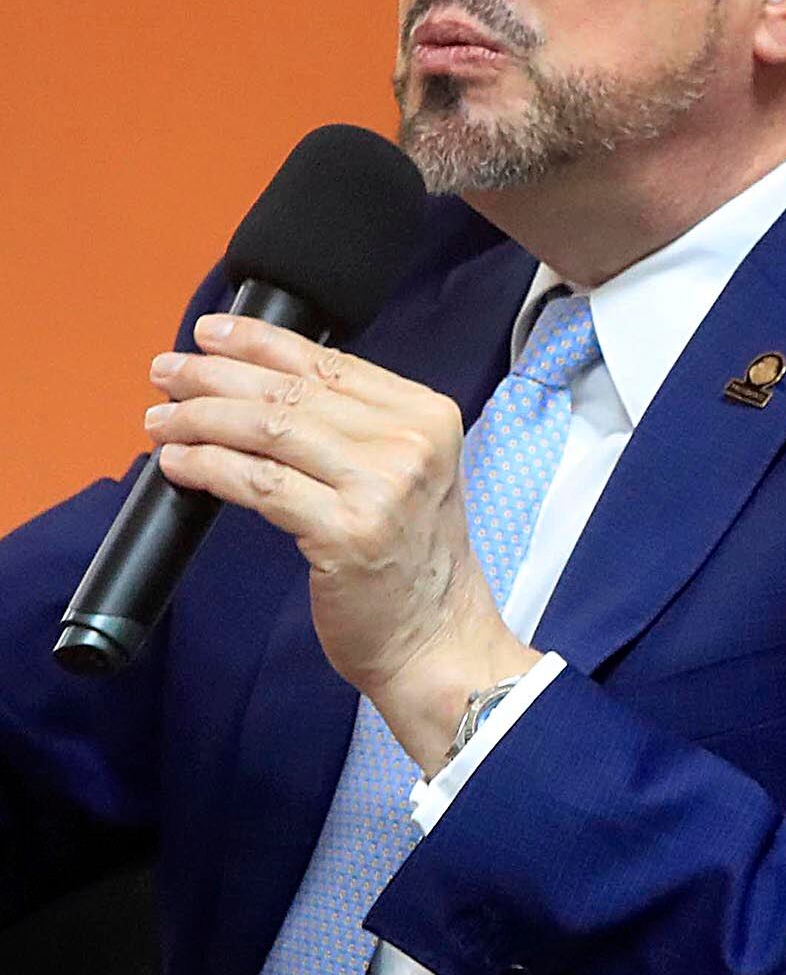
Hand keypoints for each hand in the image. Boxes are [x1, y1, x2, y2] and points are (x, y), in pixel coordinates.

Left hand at [145, 314, 531, 771]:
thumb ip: (354, 429)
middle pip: (292, 391)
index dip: (260, 342)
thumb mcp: (402, 477)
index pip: (330, 362)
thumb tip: (258, 386)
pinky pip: (257, 483)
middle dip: (214, 376)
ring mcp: (383, 487)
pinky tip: (178, 463)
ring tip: (160, 420)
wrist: (436, 640)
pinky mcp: (346, 531)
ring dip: (199, 418)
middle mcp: (411, 445)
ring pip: (268, 429)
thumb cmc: (410, 564)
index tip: (210, 334)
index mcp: (429, 418)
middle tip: (166, 374)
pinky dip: (207, 466)